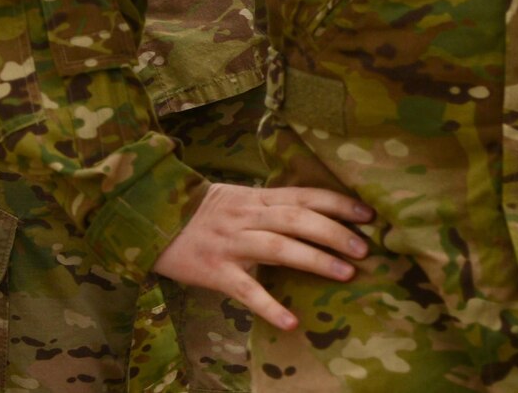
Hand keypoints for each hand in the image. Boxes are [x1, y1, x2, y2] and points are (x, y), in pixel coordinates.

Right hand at [152, 182, 373, 331]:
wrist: (149, 219)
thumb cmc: (201, 213)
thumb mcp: (237, 200)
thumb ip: (271, 206)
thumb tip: (315, 214)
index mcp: (255, 198)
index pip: (303, 195)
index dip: (337, 203)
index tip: (368, 215)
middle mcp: (246, 217)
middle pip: (296, 219)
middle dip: (333, 232)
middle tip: (363, 249)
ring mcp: (230, 244)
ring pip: (277, 247)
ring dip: (314, 259)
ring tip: (345, 274)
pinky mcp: (215, 271)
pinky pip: (245, 290)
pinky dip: (269, 305)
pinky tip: (292, 321)